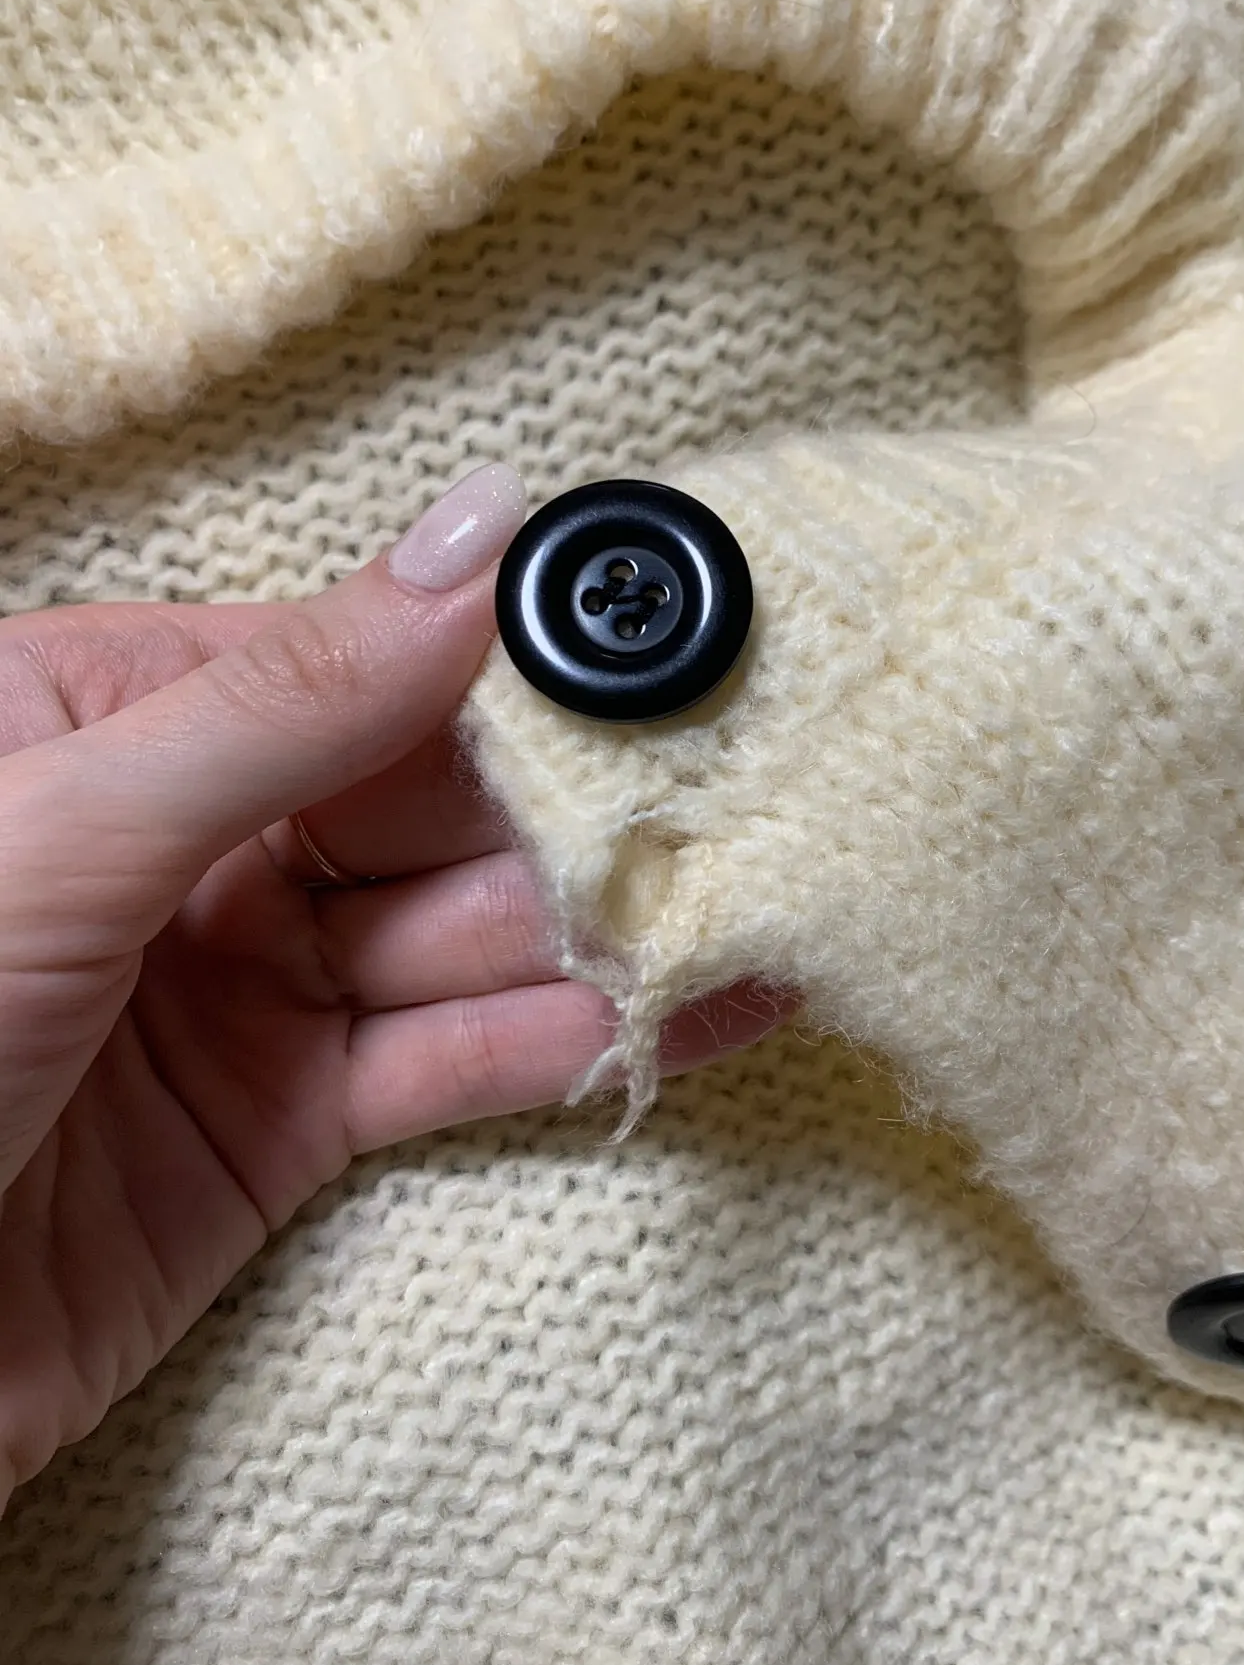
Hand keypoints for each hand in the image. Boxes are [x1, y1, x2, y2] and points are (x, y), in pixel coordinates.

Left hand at [0, 464, 788, 1506]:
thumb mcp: (68, 832)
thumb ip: (287, 699)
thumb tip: (477, 538)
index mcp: (107, 720)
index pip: (355, 669)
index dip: (503, 677)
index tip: (657, 669)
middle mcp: (187, 843)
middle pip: (426, 805)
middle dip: (570, 815)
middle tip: (740, 807)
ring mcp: (239, 986)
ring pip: (454, 938)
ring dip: (595, 933)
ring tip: (755, 910)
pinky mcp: (281, 1126)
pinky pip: (445, 1063)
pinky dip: (560, 1046)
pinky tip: (686, 1015)